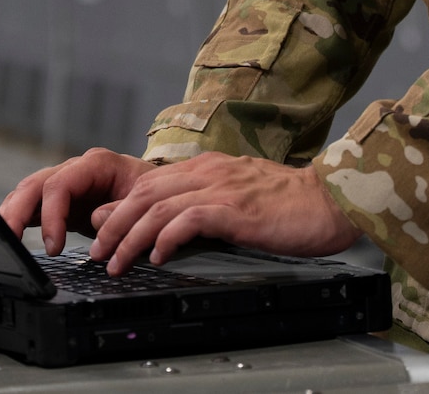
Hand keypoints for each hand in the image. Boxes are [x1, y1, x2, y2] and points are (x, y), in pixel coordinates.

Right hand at [0, 149, 155, 256]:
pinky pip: (32, 206)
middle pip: (36, 184)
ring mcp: (66, 184)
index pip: (61, 184)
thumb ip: (121, 210)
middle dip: (17, 212)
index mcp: (97, 164)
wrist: (161, 195)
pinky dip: (17, 219)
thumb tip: (95, 220)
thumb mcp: (147, 203)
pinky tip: (7, 235)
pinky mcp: (61, 202)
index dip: (51, 215)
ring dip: (11, 214)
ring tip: (1, 239)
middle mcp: (76, 170)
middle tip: (8, 241)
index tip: (52, 247)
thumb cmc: (156, 197)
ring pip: (28, 192)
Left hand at [85, 152, 360, 273]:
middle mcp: (208, 171)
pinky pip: (189, 219)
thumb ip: (204, 207)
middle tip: (99, 252)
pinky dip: (167, 238)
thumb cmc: (290, 205)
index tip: (102, 232)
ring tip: (117, 261)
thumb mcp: (238, 198)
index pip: (150, 183)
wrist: (329, 201)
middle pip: (144, 192)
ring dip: (130, 236)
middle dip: (114, 224)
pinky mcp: (235, 209)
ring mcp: (221, 187)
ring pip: (158, 206)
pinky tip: (158, 257)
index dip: (119, 207)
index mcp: (207, 167)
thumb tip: (169, 228)